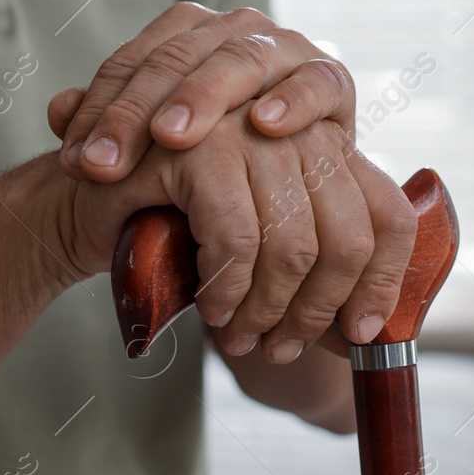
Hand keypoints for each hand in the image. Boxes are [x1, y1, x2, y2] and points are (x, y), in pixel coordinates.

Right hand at [46, 91, 415, 360]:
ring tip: (243, 336)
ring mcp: (249, 126)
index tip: (360, 334)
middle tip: (281, 348)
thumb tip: (371, 332)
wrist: (84, 203)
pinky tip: (212, 309)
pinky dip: (229, 291)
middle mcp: (300, 126)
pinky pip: (238, 239)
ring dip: (270, 310)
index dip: (384, 283)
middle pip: (351, 238)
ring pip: (297, 244)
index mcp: (329, 143)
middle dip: (318, 311)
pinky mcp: (198, 144)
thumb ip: (316, 262)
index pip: (389, 215)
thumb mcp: (260, 241)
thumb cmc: (179, 230)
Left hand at [55, 3, 353, 183]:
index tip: (78, 166)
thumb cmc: (212, 157)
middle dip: (137, 113)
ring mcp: (286, 47)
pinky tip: (265, 126)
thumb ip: (103, 124)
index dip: (101, 112)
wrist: (290, 175)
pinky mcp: (331, 78)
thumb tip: (57, 110)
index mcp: (186, 32)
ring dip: (206, 98)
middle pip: (177, 61)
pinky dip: (293, 100)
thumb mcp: (153, 146)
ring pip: (240, 60)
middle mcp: (235, 28)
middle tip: (106, 163)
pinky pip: (315, 82)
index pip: (132, 62)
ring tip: (172, 138)